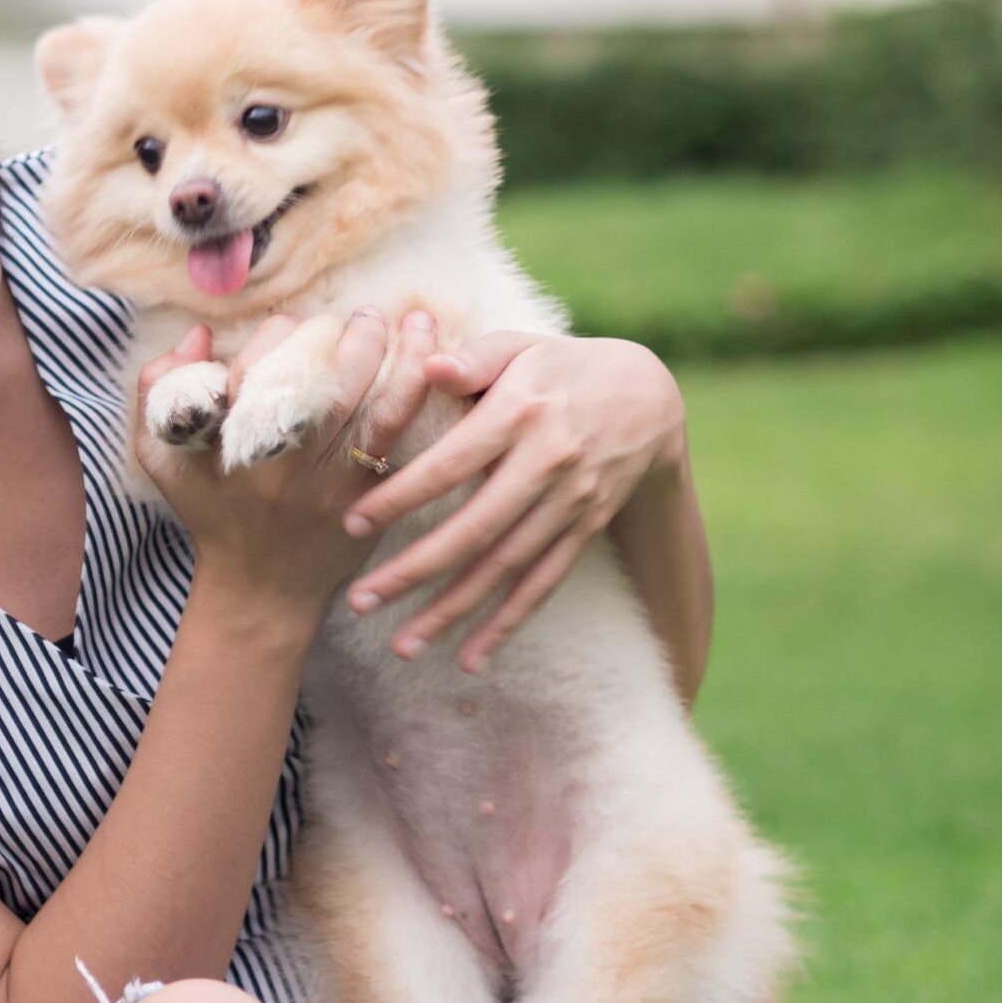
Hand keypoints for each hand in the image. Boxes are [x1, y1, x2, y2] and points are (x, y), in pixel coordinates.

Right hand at [134, 308, 438, 626]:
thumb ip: (158, 388)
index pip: (261, 368)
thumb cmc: (211, 512)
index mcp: (236, 448)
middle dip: (345, 336)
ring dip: (400, 357)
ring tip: (410, 320)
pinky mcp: (372, 498)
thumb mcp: (162, 456)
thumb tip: (197, 334)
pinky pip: (404, 438)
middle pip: (324, 384)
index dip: (279, 334)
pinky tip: (434, 360)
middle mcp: (289, 466)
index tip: (290, 328)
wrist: (260, 589)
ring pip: (377, 408)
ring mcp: (336, 485)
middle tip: (358, 316)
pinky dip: (420, 394)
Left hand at [340, 332, 687, 672]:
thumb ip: (473, 357)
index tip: (353, 524)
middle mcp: (548, 463)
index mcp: (522, 412)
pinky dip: (508, 623)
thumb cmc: (559, 365)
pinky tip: (470, 658)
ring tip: (402, 645)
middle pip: (476, 528)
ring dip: (454, 610)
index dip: (403, 495)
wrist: (647, 395)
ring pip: (506, 567)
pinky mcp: (585, 529)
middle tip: (361, 601)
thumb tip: (427, 365)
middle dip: (415, 570)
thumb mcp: (521, 344)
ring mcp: (571, 502)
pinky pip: (543, 583)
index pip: (452, 463)